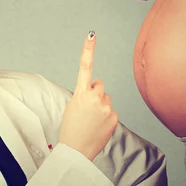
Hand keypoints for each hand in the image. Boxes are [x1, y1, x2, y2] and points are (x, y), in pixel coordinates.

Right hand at [59, 31, 118, 160]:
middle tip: (87, 108)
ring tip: (92, 120)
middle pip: (99, 85)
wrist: (76, 150)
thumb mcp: (72, 106)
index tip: (91, 34)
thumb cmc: (71, 128)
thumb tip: (98, 90)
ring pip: (106, 98)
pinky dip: (106, 116)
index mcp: (80, 93)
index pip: (85, 67)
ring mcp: (107, 107)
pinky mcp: (114, 117)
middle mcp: (95, 97)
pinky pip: (111, 110)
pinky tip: (98, 126)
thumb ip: (84, 95)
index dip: (88, 49)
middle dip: (95, 92)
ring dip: (101, 105)